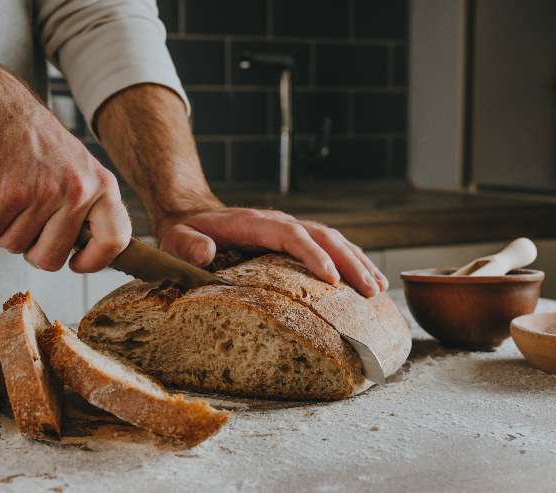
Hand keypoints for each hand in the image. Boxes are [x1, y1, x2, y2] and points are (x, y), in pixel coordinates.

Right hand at [0, 98, 130, 272]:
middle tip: (22, 231)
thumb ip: (86, 209)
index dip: (95, 262)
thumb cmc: (37, 144)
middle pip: (52, 258)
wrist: (0, 108)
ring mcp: (46, 193)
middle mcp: (79, 192)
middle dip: (30, 253)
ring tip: (4, 203)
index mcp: (103, 187)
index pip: (115, 240)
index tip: (76, 264)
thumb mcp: (80, 170)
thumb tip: (86, 254)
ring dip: (1, 230)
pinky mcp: (12, 193)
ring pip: (15, 245)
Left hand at [158, 208, 387, 297]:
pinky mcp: (295, 239)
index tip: (331, 280)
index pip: (291, 235)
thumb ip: (187, 245)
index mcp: (254, 223)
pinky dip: (351, 261)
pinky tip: (369, 280)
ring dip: (357, 262)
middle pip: (322, 236)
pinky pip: (330, 246)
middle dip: (349, 263)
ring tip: (378, 290)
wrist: (193, 215)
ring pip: (333, 239)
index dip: (312, 255)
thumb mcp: (176, 238)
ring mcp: (289, 228)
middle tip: (370, 292)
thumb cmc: (186, 233)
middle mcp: (278, 222)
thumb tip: (203, 254)